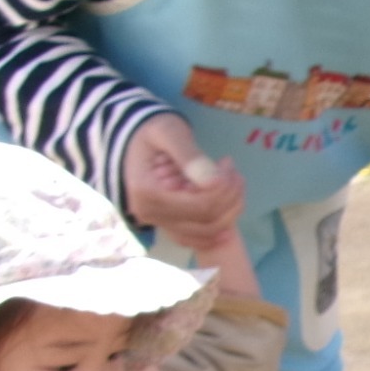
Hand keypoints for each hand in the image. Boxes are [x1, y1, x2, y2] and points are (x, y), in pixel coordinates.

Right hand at [122, 114, 244, 249]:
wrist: (136, 140)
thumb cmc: (152, 132)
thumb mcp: (169, 132)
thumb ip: (189, 155)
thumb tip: (213, 180)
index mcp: (147, 192)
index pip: (199, 205)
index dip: (223, 189)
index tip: (227, 163)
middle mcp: (150, 215)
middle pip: (206, 222)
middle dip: (230, 197)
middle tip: (234, 171)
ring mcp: (159, 223)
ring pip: (207, 233)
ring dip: (230, 210)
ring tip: (232, 181)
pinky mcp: (168, 225)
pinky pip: (198, 238)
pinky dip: (220, 227)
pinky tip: (232, 209)